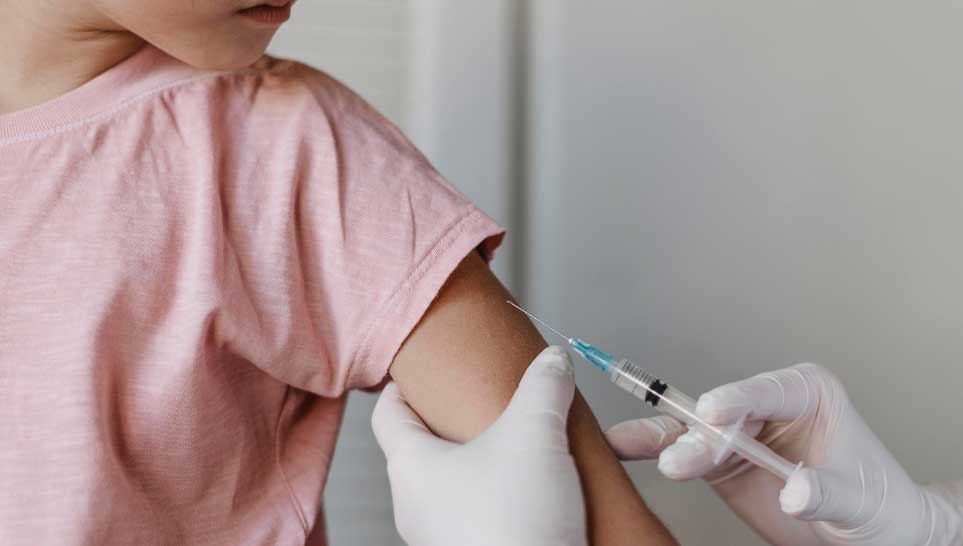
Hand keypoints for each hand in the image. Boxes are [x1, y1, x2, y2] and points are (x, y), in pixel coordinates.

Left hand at [372, 346, 586, 545]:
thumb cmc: (513, 526)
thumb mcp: (534, 435)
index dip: (403, 385)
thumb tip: (553, 360)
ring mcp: (442, 535)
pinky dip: (502, 494)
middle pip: (423, 446)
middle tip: (481, 398)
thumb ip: (544, 387)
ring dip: (484, 460)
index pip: (388, 413)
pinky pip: (479, 512)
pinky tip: (537, 487)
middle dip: (454, 421)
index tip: (422, 369)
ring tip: (519, 442)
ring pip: (455, 482)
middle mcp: (416, 505)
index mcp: (410, 467)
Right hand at [605, 363, 961, 545]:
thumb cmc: (878, 503)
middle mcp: (767, 406)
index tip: (713, 411)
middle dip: (702, 434)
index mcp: (807, 393)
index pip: (767, 391)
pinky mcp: (720, 461)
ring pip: (695, 430)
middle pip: (723, 412)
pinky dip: (654, 449)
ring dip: (675, 446)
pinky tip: (626, 445)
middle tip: (684, 456)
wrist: (871, 533)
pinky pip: (683, 451)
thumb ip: (826, 492)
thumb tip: (795, 490)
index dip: (738, 399)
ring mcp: (740, 432)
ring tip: (665, 463)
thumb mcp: (860, 498)